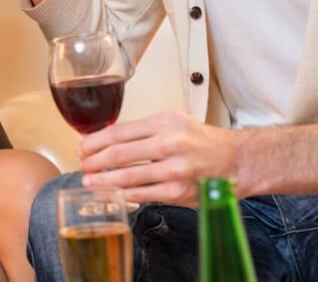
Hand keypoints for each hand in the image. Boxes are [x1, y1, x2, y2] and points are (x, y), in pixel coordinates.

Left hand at [78, 112, 240, 205]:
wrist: (235, 160)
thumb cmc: (201, 141)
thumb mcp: (172, 123)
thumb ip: (142, 131)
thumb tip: (106, 141)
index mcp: (164, 122)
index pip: (118, 131)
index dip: (94, 141)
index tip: (82, 147)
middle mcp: (169, 143)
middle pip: (118, 154)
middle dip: (93, 161)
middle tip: (82, 164)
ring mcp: (175, 169)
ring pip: (127, 176)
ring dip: (103, 181)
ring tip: (89, 181)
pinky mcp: (178, 191)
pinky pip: (143, 194)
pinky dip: (123, 195)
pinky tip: (112, 194)